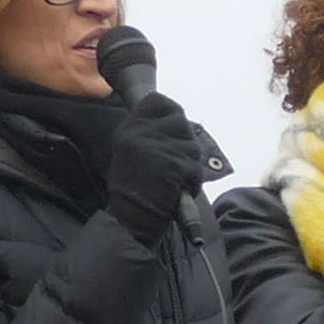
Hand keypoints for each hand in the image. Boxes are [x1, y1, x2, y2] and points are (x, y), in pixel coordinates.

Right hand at [103, 93, 211, 235]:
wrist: (129, 222)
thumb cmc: (132, 191)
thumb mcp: (130, 152)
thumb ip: (149, 132)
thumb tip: (178, 118)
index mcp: (128, 130)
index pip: (159, 101)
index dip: (171, 113)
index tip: (170, 128)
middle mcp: (139, 135)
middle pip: (181, 122)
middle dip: (184, 143)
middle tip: (171, 164)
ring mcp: (157, 150)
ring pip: (192, 148)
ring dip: (188, 166)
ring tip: (170, 181)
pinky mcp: (174, 167)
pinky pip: (195, 169)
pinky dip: (191, 183)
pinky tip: (176, 193)